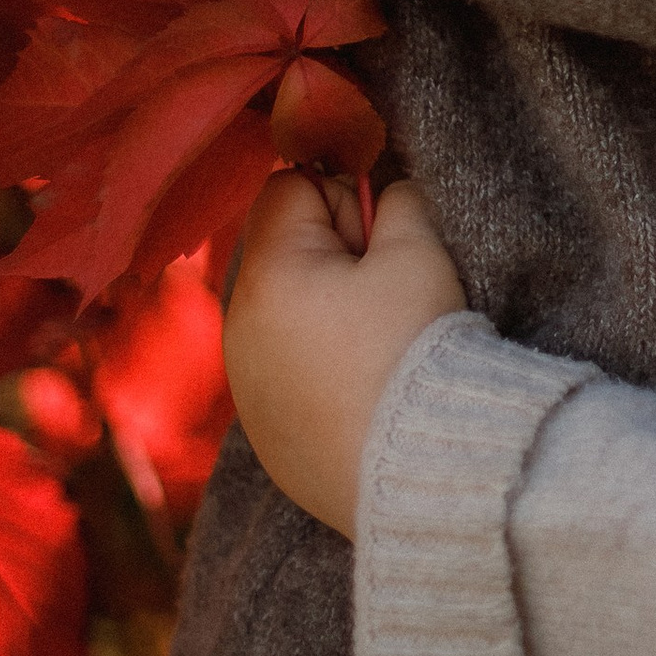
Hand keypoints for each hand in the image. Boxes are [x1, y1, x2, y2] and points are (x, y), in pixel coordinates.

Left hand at [223, 170, 465, 536]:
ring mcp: (244, 384)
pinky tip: (359, 388)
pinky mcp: (263, 428)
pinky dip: (316, 363)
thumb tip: (379, 193)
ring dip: (323, 309)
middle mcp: (237, 326)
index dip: (342, 198)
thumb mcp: (419, 252)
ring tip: (375, 346)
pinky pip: (284, 366)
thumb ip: (396, 200)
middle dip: (332, 253)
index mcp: (267, 274)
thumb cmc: (414, 351)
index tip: (377, 241)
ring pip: (283, 309)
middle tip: (383, 293)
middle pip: (281, 249)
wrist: (417, 470)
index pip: (288, 186)